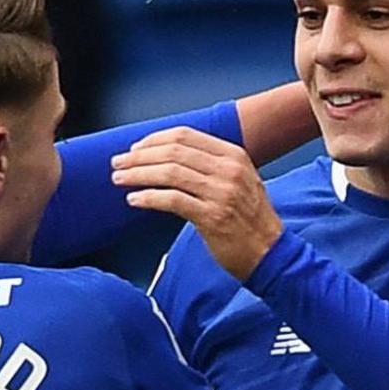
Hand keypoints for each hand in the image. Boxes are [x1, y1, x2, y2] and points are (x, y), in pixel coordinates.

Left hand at [110, 127, 283, 280]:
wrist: (270, 253)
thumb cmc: (249, 220)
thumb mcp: (238, 181)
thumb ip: (210, 166)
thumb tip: (167, 157)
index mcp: (233, 155)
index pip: (184, 135)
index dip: (153, 140)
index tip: (134, 149)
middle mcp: (228, 169)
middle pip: (173, 151)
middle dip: (139, 156)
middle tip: (118, 163)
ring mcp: (221, 192)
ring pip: (169, 173)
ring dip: (138, 174)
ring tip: (120, 179)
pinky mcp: (212, 217)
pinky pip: (171, 200)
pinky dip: (148, 198)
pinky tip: (134, 200)